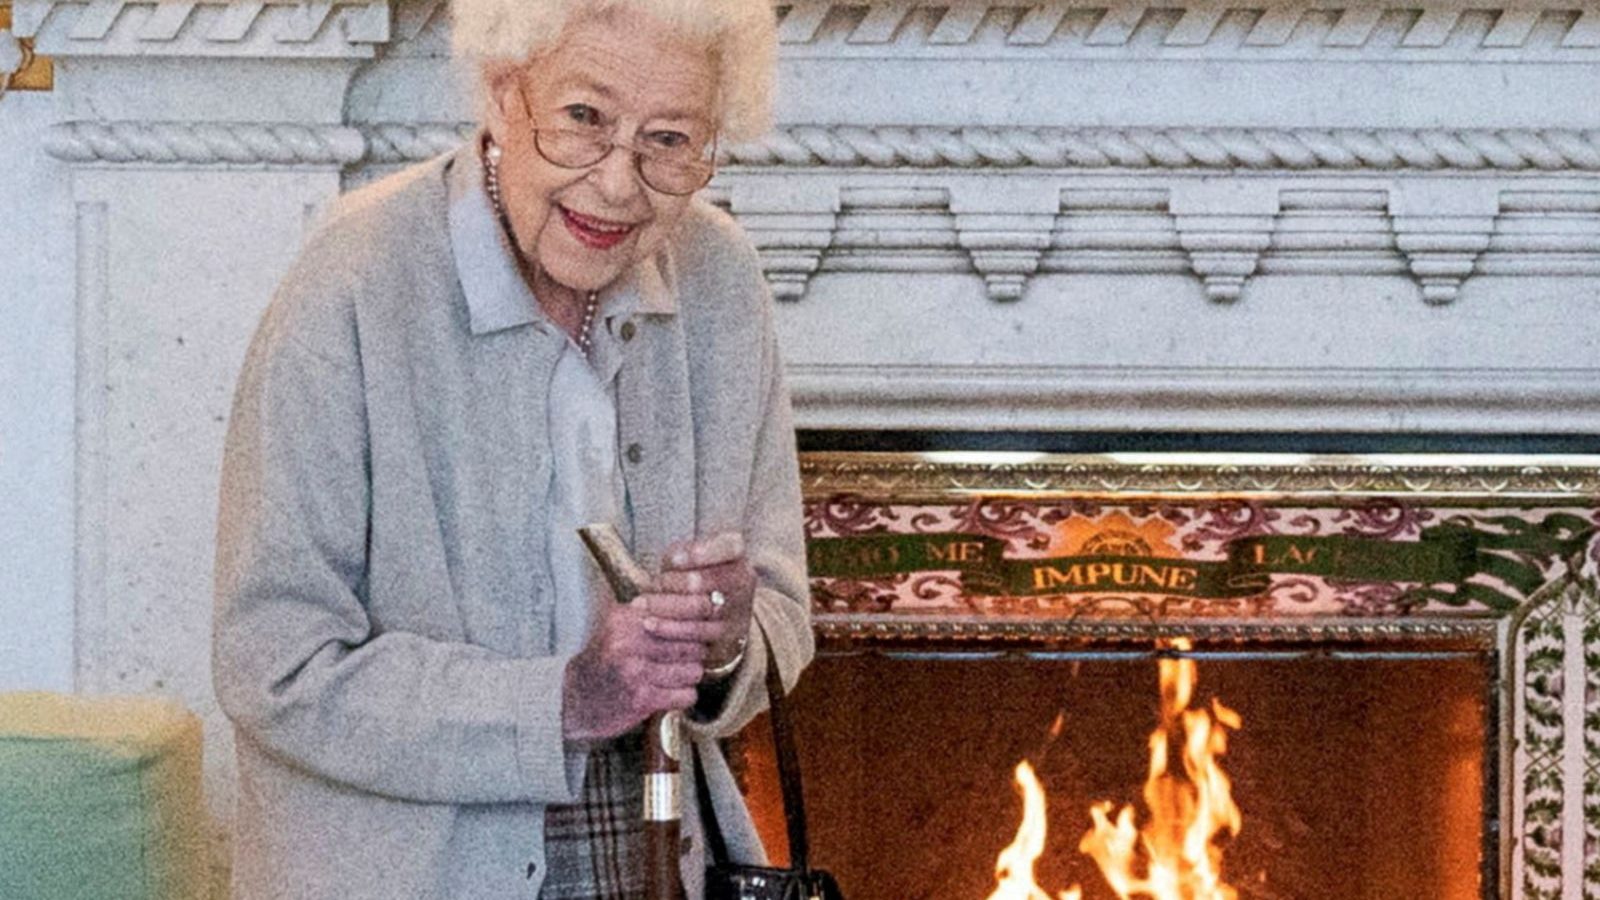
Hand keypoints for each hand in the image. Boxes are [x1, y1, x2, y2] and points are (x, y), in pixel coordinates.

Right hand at [561, 599, 706, 742]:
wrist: (574, 699)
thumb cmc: (606, 661)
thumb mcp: (620, 627)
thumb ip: (654, 614)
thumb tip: (705, 603)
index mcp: (626, 617)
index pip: (683, 609)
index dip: (706, 617)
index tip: (715, 622)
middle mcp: (629, 639)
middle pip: (693, 641)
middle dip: (696, 653)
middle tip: (688, 658)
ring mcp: (635, 669)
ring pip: (693, 669)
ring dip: (689, 676)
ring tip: (673, 677)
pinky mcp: (641, 697)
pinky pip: (685, 694)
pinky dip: (683, 696)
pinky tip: (669, 694)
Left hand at [643, 531, 755, 676]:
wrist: (722, 613)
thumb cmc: (697, 573)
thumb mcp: (691, 556)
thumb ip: (681, 555)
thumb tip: (671, 563)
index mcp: (737, 554)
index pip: (729, 546)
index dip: (701, 553)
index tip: (672, 559)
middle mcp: (743, 581)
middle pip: (708, 581)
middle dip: (673, 583)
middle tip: (650, 585)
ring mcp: (738, 611)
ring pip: (701, 610)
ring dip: (666, 608)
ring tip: (641, 605)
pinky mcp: (728, 638)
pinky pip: (697, 636)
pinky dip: (670, 630)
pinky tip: (650, 625)